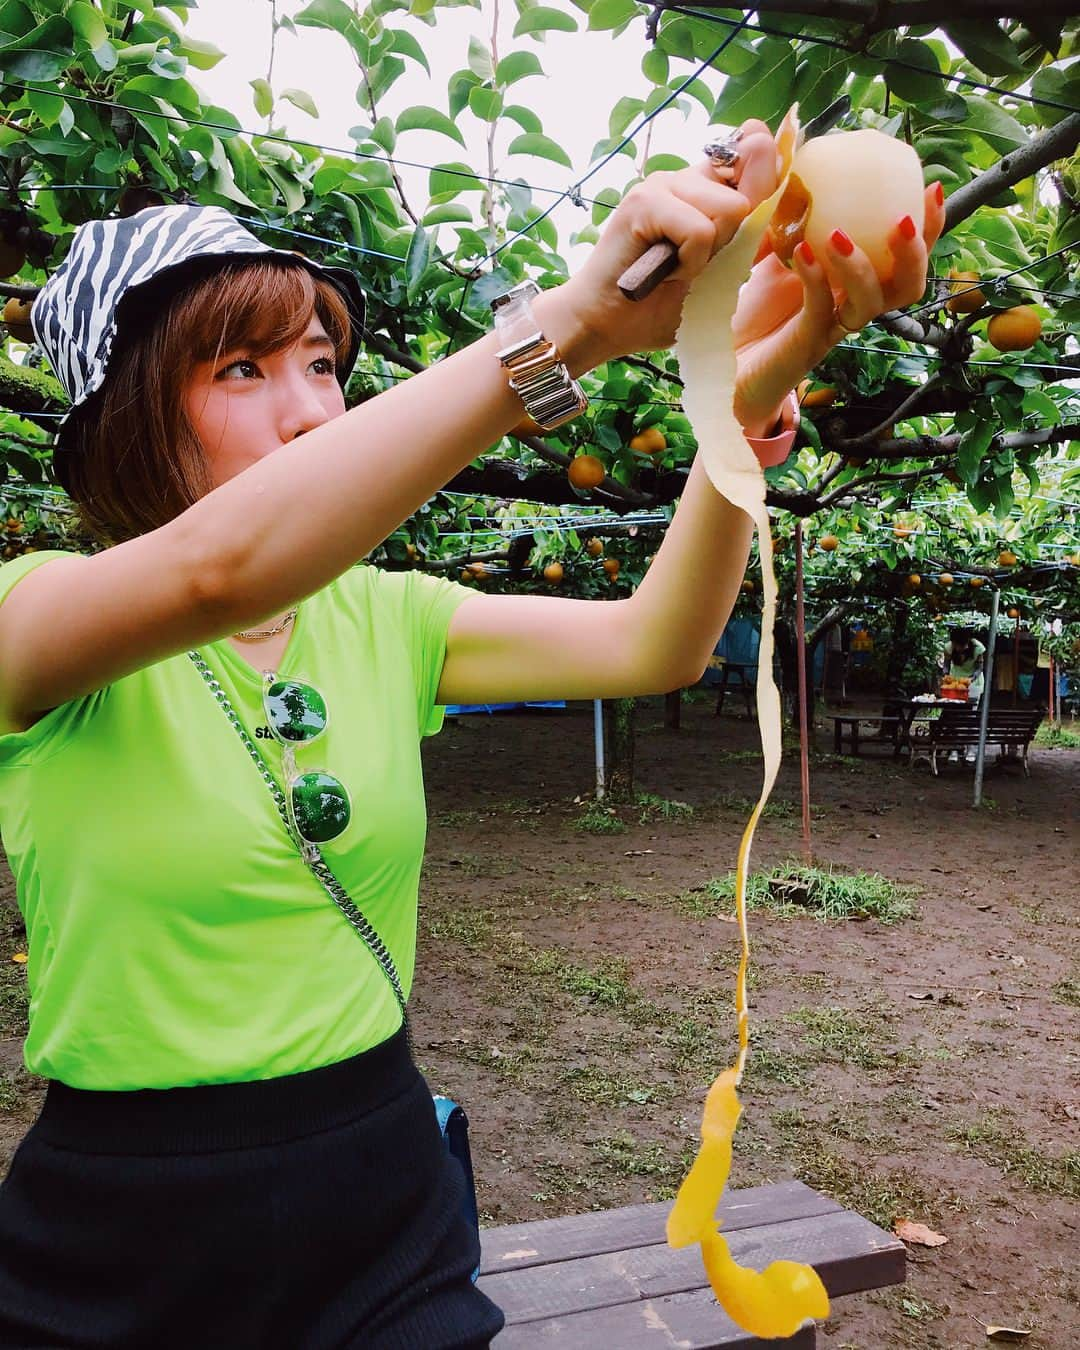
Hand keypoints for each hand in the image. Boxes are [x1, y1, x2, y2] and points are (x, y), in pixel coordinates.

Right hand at [553, 120, 780, 368]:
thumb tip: (763, 143)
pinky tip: (662, 271)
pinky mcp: (644, 199)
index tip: (734, 233)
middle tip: (691, 266)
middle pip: (748, 195)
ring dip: (708, 255)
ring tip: (673, 269)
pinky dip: (689, 262)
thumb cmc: (659, 302)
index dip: (761, 190)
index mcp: (704, 189)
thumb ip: (749, 218)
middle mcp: (685, 178)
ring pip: (729, 209)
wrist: (606, 324)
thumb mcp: (721, 266)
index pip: (755, 160)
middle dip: (729, 242)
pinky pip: (699, 230)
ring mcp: (662, 183)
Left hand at [732, 182, 946, 435]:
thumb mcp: (760, 244)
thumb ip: (779, 202)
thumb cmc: (742, 306)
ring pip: (874, 303)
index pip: (902, 253)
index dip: (927, 224)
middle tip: (906, 217)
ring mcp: (830, 327)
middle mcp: (849, 304)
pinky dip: (817, 281)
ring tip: (839, 235)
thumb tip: (785, 140)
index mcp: (850, 278)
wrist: (714, 361)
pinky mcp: (804, 345)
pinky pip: (822, 312)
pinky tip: (804, 255)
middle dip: (916, 250)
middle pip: (907, 283)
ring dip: (863, 265)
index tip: (930, 185)